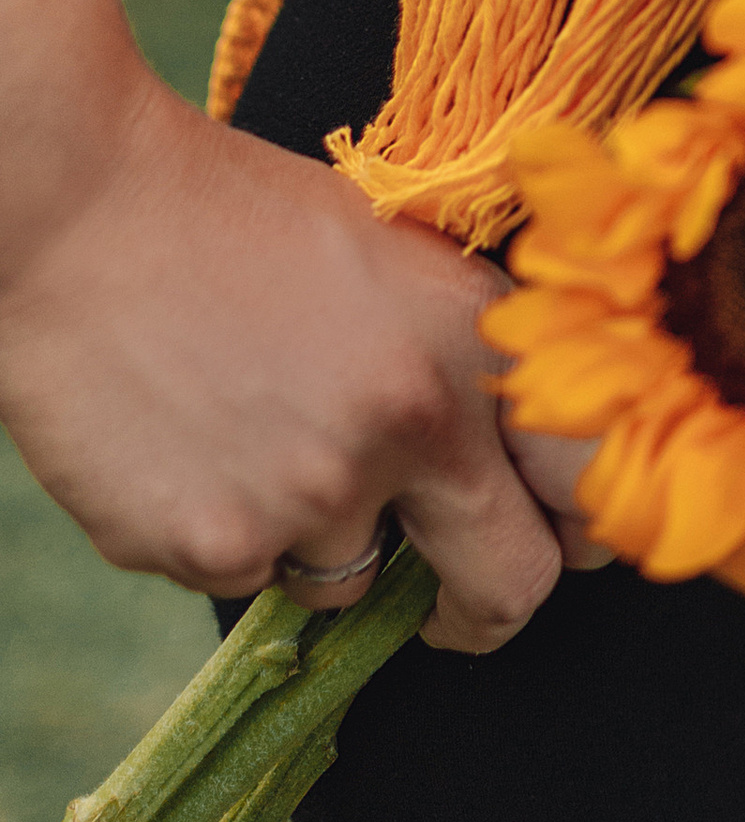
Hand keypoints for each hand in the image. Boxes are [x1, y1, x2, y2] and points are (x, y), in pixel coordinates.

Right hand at [0, 64, 577, 653]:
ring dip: (319, 543)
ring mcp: (307, 497)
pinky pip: (243, 574)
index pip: (588, 484)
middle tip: (449, 607)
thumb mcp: (391, 258)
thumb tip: (511, 462)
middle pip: (507, 589)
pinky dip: (222, 533)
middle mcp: (409, 427)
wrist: (79, 209)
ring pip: (349, 585)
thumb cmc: (237, 216)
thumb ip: (457, 359)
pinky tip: (185, 446)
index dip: (577, 528)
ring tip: (257, 440)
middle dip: (481, 611)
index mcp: (471, 341)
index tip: (552, 539)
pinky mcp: (208, 544)